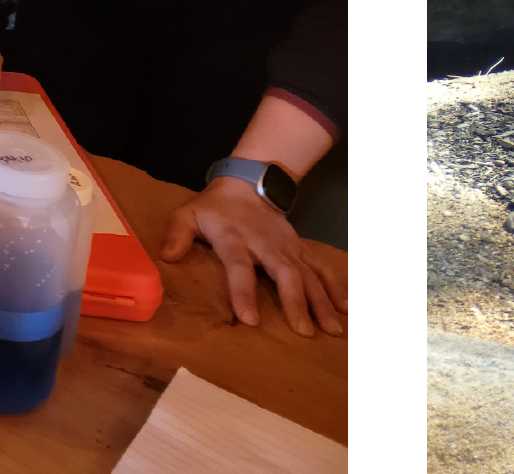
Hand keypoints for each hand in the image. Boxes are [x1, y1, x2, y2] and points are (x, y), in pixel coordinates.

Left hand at [152, 177, 343, 335]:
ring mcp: (289, 247)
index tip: (251, 320)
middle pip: (285, 275)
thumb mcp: (188, 214)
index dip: (245, 293)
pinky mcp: (301, 248)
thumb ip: (177, 234)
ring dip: (322, 302)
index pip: (240, 268)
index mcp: (235, 240)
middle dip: (296, 303)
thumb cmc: (215, 208)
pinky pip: (322, 267)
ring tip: (332, 329)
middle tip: (304, 332)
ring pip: (309, 275)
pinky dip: (336, 286)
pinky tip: (347, 308)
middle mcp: (267, 245)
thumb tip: (167, 256)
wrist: (249, 183)